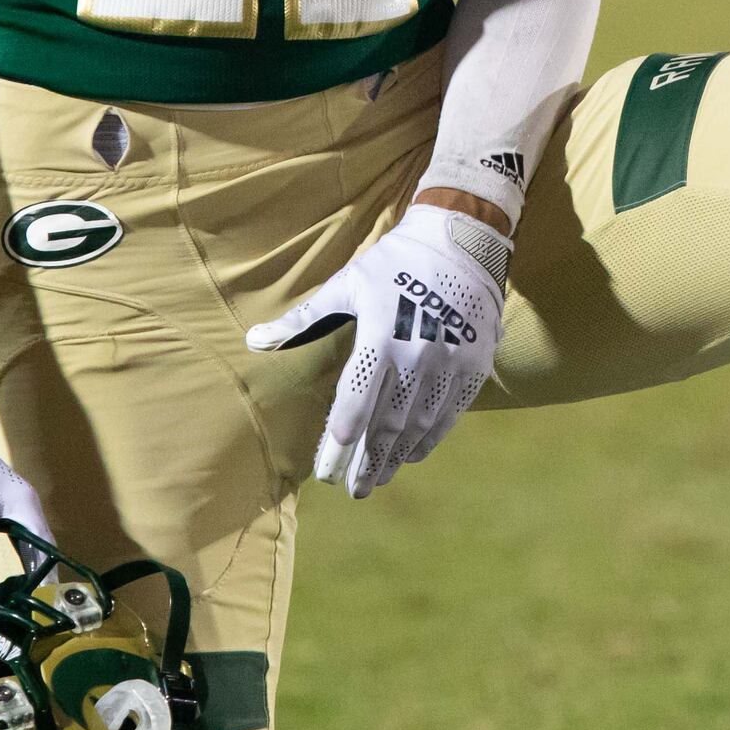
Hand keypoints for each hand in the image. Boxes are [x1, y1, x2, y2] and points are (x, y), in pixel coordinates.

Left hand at [245, 203, 509, 497]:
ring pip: (419, 425)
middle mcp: (415, 356)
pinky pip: (450, 413)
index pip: (354, 406)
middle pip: (386, 425)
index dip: (339, 445)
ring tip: (380, 478)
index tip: (326, 473)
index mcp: (379, 337)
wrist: (462, 239)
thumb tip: (254, 341)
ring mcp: (449, 362)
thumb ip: (303, 320)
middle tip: (353, 490)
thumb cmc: (394, 261)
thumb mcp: (346, 284)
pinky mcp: (474, 363)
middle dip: (367, 463)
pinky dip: (430, 437)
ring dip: (397, 457)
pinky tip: (413, 453)